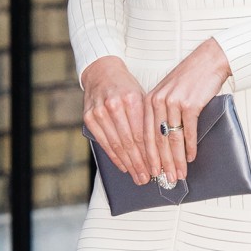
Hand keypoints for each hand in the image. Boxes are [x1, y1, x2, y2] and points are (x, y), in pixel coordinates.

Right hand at [80, 55, 152, 184]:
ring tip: (137, 176)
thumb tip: (162, 148)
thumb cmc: (126, 87)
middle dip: (140, 163)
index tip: (158, 167)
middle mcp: (114, 106)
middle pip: (130, 142)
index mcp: (131, 99)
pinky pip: (104, 143)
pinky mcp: (89, 117)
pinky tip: (123, 166)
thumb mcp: (142, 97)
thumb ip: (148, 120)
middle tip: (147, 178)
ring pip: (116, 145)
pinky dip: (114, 157)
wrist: (101, 72)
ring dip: (128, 164)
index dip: (150, 154)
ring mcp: (99, 112)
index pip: (142, 134)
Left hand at [143, 37, 231, 182]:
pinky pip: (188, 131)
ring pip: (172, 139)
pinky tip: (191, 158)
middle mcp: (158, 102)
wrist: (208, 60)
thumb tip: (161, 142)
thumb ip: (160, 113)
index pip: (145, 135)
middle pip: (157, 140)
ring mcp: (174, 103)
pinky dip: (190, 147)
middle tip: (165, 179)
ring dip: (176, 160)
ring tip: (179, 174)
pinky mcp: (191, 104)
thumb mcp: (167, 93)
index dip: (148, 157)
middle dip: (162, 163)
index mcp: (149, 101)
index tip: (150, 172)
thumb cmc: (189, 78)